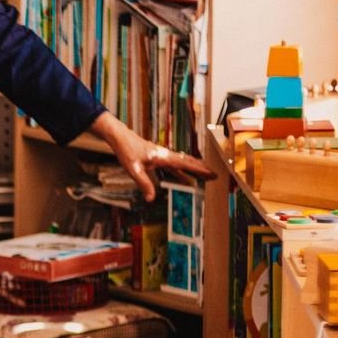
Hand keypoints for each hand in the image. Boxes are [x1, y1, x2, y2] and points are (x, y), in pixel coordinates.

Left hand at [90, 111, 214, 200]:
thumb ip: (144, 183)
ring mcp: (164, 155)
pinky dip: (183, 172)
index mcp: (163, 157)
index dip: (199, 170)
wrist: (121, 138)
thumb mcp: (133, 170)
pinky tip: (186, 179)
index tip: (211, 173)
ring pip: (183, 163)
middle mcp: (166, 155)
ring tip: (207, 176)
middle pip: (188, 162)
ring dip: (195, 169)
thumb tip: (151, 199)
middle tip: (216, 175)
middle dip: (202, 169)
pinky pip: (174, 166)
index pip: (185, 164)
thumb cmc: (126, 152)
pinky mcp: (159, 157)